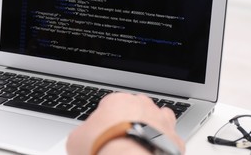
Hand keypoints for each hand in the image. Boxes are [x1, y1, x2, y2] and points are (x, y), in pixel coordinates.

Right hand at [67, 93, 184, 154]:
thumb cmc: (103, 147)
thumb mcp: (76, 140)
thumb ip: (82, 135)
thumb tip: (80, 140)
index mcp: (116, 100)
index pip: (111, 104)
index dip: (106, 120)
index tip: (103, 133)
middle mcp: (141, 106)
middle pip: (137, 108)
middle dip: (131, 120)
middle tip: (121, 139)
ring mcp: (160, 120)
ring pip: (159, 117)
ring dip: (153, 127)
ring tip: (143, 143)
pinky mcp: (174, 139)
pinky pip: (171, 139)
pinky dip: (165, 145)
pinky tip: (154, 153)